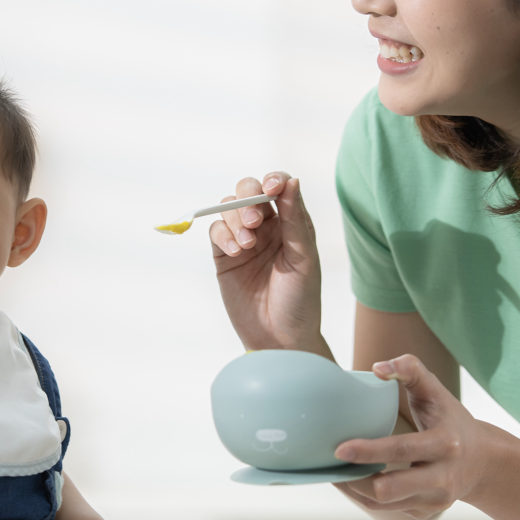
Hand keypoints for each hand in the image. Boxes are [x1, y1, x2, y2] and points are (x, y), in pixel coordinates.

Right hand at [207, 173, 329, 356]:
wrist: (279, 338)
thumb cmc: (300, 300)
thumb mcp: (304, 259)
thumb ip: (295, 220)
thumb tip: (292, 181)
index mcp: (291, 223)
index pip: (279, 188)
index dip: (273, 181)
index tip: (271, 187)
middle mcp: (266, 227)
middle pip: (248, 191)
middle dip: (248, 197)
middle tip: (255, 220)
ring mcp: (243, 240)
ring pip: (229, 209)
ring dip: (236, 219)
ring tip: (246, 245)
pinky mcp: (224, 256)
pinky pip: (216, 232)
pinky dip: (223, 235)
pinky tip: (236, 252)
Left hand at [333, 354, 495, 519]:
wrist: (484, 462)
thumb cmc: (451, 420)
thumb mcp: (437, 392)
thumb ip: (411, 370)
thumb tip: (378, 368)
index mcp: (444, 444)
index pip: (401, 450)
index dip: (369, 452)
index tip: (339, 449)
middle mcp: (442, 477)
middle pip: (388, 489)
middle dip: (354, 480)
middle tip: (331, 463)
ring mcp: (434, 500)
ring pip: (382, 504)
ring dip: (353, 489)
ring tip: (335, 471)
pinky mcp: (425, 512)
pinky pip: (385, 510)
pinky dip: (363, 497)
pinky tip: (352, 480)